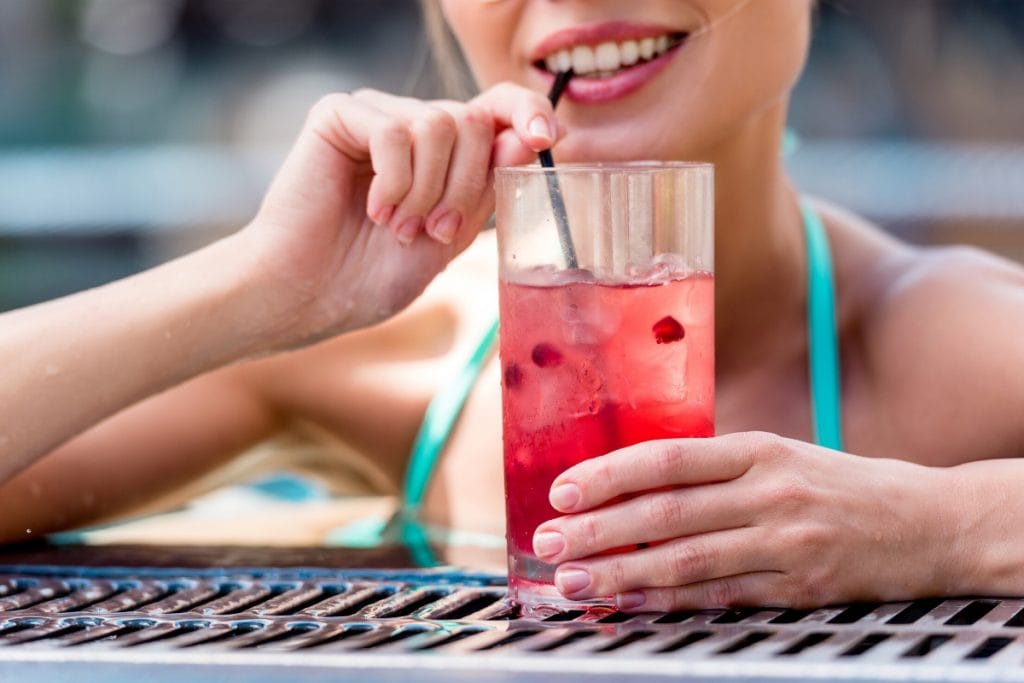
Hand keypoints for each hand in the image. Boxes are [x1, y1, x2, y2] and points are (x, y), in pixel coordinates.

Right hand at [239, 83, 560, 349]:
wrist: (309, 297)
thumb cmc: (371, 276)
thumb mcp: (450, 239)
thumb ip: (485, 190)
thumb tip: (526, 140)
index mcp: (444, 154)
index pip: (498, 108)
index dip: (528, 112)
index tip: (547, 139)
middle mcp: (412, 126)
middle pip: (472, 121)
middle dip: (463, 187)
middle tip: (432, 231)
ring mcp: (375, 116)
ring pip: (439, 123)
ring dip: (426, 190)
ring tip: (397, 228)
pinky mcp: (338, 115)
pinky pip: (395, 131)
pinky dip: (394, 181)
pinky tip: (374, 210)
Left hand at [532, 432, 962, 609]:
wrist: (925, 520)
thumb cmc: (836, 484)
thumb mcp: (778, 455)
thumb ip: (714, 468)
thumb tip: (631, 482)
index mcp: (757, 449)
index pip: (666, 458)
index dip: (608, 474)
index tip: (561, 490)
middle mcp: (767, 492)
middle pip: (665, 512)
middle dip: (598, 528)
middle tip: (547, 540)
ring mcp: (783, 543)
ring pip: (684, 559)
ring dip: (620, 572)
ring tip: (572, 578)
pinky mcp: (797, 588)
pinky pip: (718, 596)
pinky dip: (666, 602)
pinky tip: (627, 603)